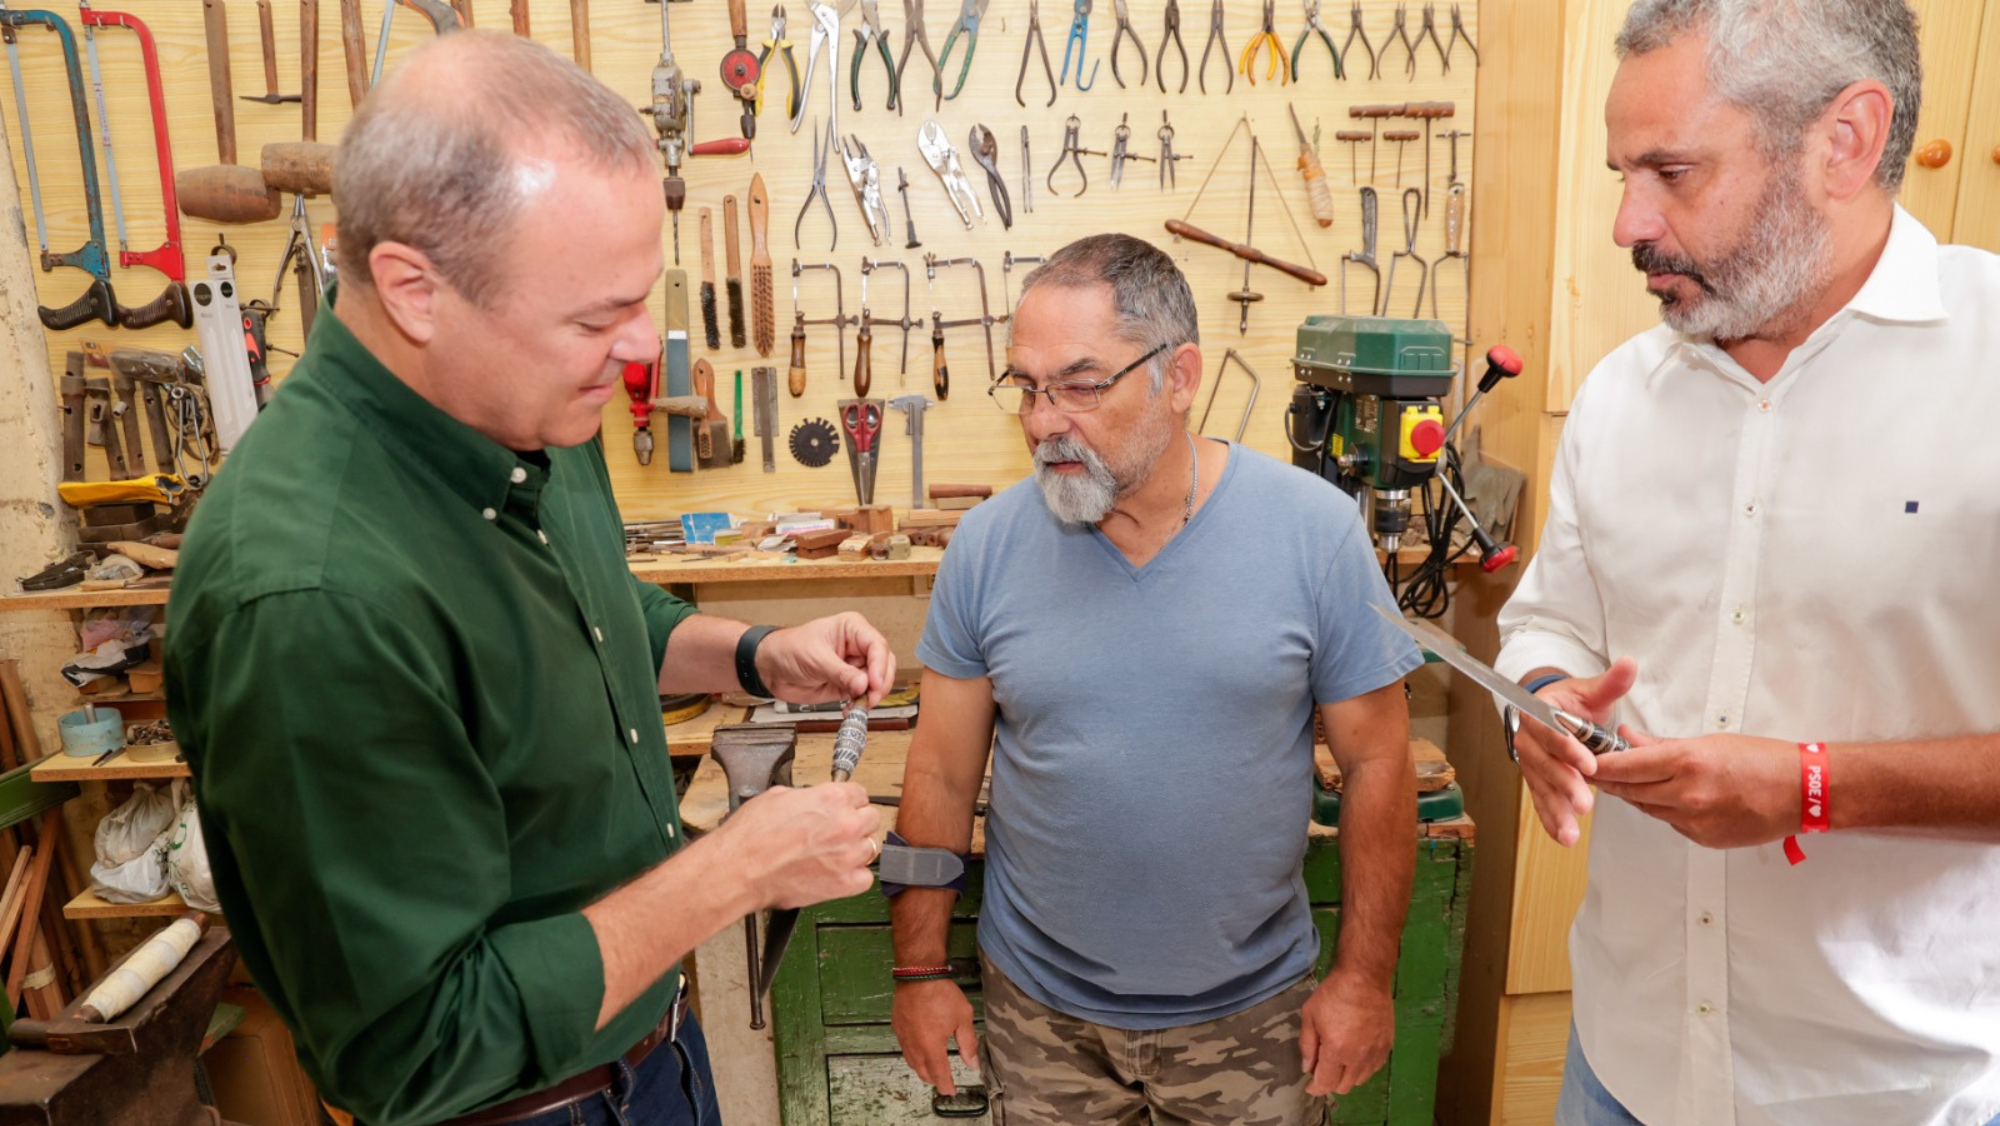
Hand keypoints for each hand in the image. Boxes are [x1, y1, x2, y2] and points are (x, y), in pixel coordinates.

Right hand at [713, 782, 880, 910]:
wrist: (739, 869)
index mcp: (831, 799)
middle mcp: (845, 825)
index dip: (850, 801)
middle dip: (857, 822)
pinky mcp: (842, 883)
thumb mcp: (778, 797)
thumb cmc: (751, 836)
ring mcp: (847, 856)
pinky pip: (865, 878)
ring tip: (835, 852)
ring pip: (871, 848)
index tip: (846, 807)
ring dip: (856, 848)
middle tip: (839, 830)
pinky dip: (855, 876)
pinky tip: (838, 872)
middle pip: (871, 819)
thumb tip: (812, 802)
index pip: (860, 794)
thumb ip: (807, 798)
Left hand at [756, 612, 897, 706]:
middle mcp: (857, 647)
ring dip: (872, 695)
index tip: (874, 683)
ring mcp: (854, 667)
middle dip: (880, 682)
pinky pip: (864, 695)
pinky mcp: (848, 684)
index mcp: (852, 629)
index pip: (876, 644)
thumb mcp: (815, 659)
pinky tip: (851, 709)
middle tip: (871, 697)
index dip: (880, 664)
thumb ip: (840, 673)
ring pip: (878, 681)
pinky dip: (861, 704)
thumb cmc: (788, 650)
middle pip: (884, 663)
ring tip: (860, 704)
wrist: (770, 668)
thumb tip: (864, 684)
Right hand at [892, 978, 979, 1096]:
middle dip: (934, 1079)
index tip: (951, 1091)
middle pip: (922, 1072)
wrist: (918, 975)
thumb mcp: (962, 1017)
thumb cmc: (943, 995)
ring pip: (912, 1062)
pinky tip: (919, 1049)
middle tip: (944, 1079)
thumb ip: (968, 1043)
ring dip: (922, 1069)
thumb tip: (972, 1063)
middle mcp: (915, 1047)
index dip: (946, 1086)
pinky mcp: (897, 1027)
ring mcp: (903, 1037)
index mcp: (932, 1048)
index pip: (939, 1075)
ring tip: (932, 1067)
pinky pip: (905, 1049)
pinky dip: (913, 1056)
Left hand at [1299, 969, 1392, 1096]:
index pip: (1326, 1083)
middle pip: (1344, 1086)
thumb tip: (1308, 1068)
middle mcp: (1358, 1057)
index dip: (1316, 1088)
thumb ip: (1307, 1045)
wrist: (1365, 978)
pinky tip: (1355, 1056)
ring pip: (1360, 1080)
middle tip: (1323, 1070)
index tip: (1310, 1086)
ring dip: (1347, 1076)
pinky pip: (1374, 1068)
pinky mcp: (1387, 1046)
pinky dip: (1362, 1068)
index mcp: (1336, 1050)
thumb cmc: (1333, 994)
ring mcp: (1375, 1053)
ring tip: (1339, 1062)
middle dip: (1330, 1083)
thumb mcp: (1310, 1016)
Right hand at [1512, 658, 1637, 846]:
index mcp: (1539, 712)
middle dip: (1564, 785)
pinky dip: (1551, 819)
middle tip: (1585, 802)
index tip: (1589, 764)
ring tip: (1571, 832)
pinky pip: (1541, 801)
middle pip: (1544, 764)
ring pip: (1540, 787)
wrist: (1551, 712)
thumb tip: (1628, 664)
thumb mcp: (1591, 691)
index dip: (1567, 748)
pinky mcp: (1537, 780)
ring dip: (1556, 810)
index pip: (1550, 730)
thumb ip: (1610, 682)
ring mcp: (1531, 762)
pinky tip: (1563, 836)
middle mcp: (1529, 738)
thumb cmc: (1571, 702)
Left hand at [1591, 732, 1798, 848]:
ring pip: (1648, 809)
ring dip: (1637, 795)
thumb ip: (1662, 745)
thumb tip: (1629, 739)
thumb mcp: (1709, 742)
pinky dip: (1664, 810)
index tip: (1584, 760)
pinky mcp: (1703, 838)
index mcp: (1687, 763)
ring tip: (1635, 781)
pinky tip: (1672, 797)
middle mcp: (1686, 795)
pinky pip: (1670, 823)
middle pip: (1629, 791)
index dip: (1599, 765)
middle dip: (1612, 781)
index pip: (1625, 767)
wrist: (1802, 791)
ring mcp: (1694, 821)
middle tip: (1598, 771)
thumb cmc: (1763, 760)